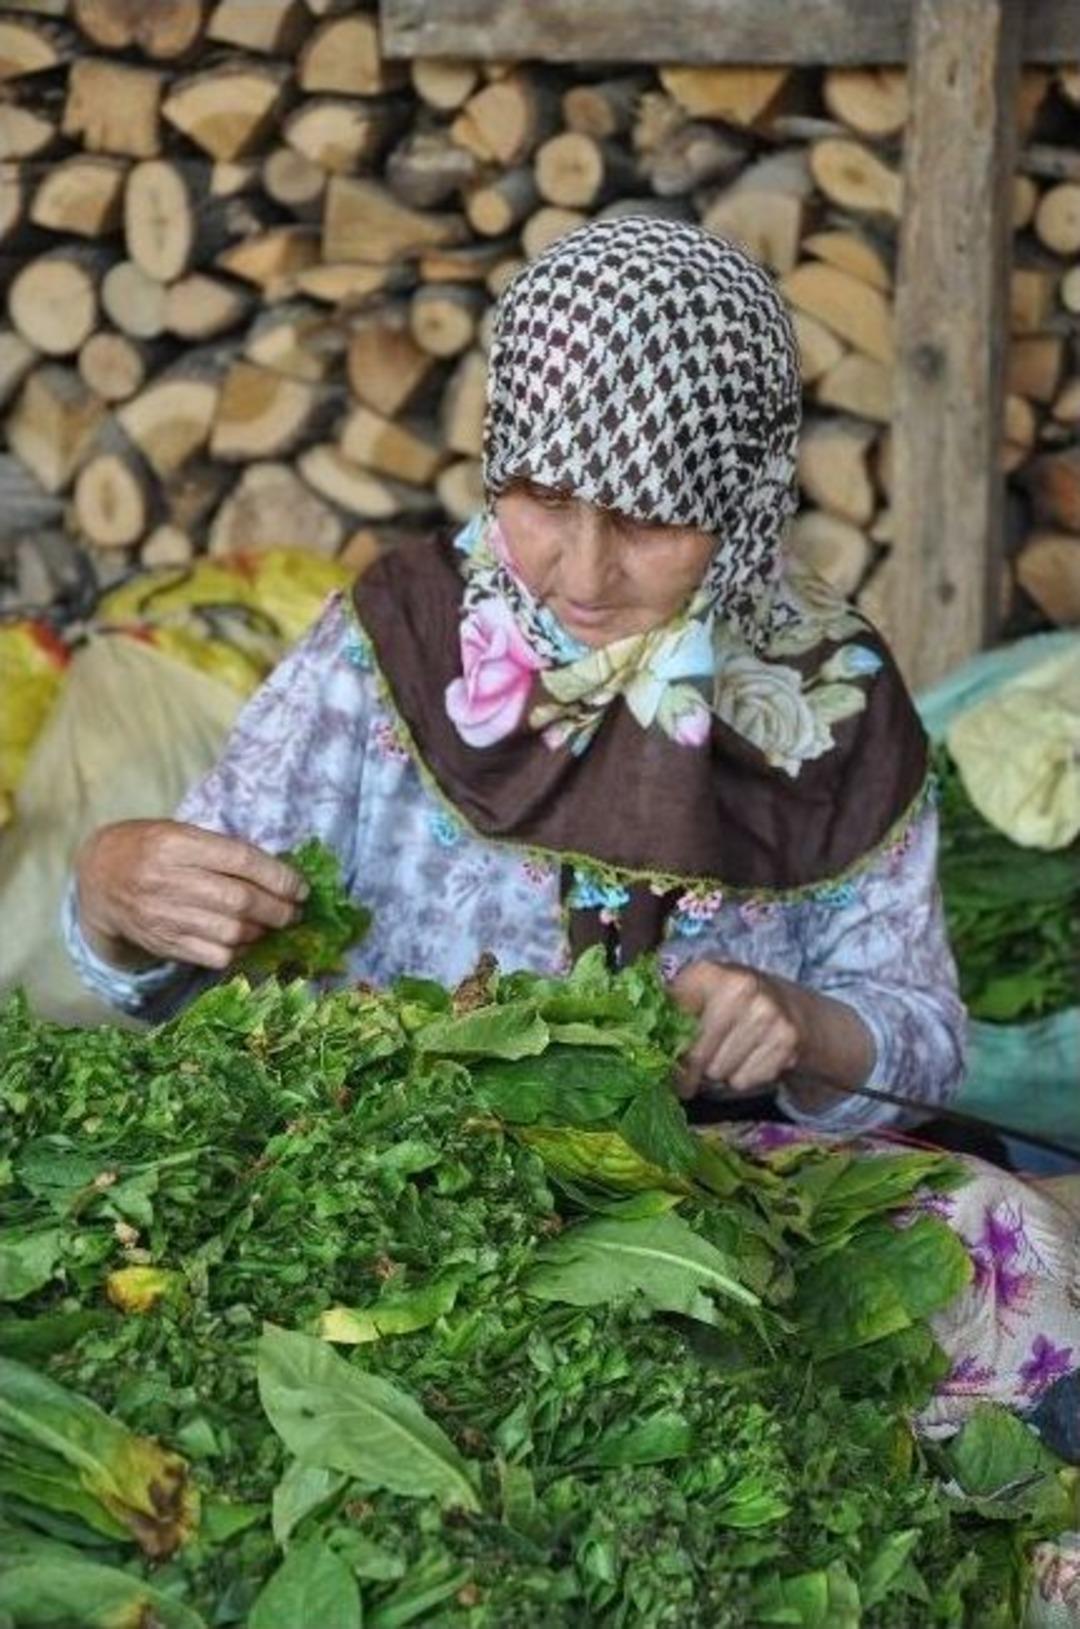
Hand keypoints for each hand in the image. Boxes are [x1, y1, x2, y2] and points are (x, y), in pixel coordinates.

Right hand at [75, 819, 307, 972]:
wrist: (101, 879)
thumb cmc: (153, 848)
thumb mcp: (182, 833)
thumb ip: (224, 851)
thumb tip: (282, 876)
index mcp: (177, 843)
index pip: (240, 860)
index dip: (278, 877)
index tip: (301, 888)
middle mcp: (169, 880)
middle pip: (239, 901)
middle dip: (278, 910)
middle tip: (295, 912)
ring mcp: (164, 915)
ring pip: (231, 933)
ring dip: (262, 932)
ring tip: (273, 925)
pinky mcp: (164, 943)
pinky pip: (215, 956)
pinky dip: (239, 951)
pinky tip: (246, 940)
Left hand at [668, 961, 802, 1098]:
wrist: (785, 1004)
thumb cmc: (725, 1002)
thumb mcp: (695, 994)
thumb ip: (666, 1014)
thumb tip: (637, 1044)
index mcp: (707, 973)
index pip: (673, 1026)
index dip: (666, 1052)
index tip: (664, 1066)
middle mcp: (740, 987)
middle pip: (697, 1056)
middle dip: (692, 1070)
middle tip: (694, 1070)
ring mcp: (767, 1013)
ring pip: (720, 1073)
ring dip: (718, 1073)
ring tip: (725, 1055)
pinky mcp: (786, 1039)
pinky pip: (745, 1080)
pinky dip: (742, 1078)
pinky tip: (747, 1058)